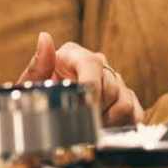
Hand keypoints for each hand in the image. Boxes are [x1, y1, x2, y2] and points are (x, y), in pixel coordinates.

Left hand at [20, 31, 142, 125]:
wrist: (44, 114)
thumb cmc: (39, 98)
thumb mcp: (32, 85)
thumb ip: (38, 66)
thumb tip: (44, 37)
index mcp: (75, 55)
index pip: (92, 65)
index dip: (92, 87)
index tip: (85, 106)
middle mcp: (98, 64)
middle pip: (110, 88)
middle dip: (96, 110)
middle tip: (80, 123)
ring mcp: (115, 81)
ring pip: (124, 104)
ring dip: (108, 121)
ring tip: (89, 127)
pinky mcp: (127, 99)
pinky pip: (135, 114)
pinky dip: (122, 126)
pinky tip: (105, 129)